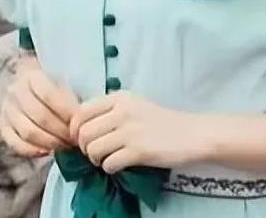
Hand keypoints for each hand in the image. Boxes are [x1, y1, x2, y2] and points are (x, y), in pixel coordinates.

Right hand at [0, 53, 80, 157]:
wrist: (32, 85)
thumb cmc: (55, 84)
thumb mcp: (65, 80)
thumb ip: (72, 94)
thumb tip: (83, 115)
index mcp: (31, 74)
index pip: (49, 94)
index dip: (67, 111)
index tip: (80, 121)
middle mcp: (15, 90)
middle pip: (40, 116)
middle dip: (62, 131)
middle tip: (77, 139)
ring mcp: (6, 109)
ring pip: (28, 132)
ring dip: (50, 143)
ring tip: (66, 145)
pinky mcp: (2, 126)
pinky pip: (16, 144)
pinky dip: (33, 151)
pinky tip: (48, 151)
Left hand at [69, 91, 207, 173]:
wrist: (190, 133)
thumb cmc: (160, 120)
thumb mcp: (133, 105)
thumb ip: (110, 110)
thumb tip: (81, 127)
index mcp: (119, 97)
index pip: (81, 112)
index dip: (75, 129)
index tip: (82, 139)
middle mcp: (122, 111)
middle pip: (83, 133)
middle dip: (84, 147)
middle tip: (95, 152)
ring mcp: (130, 131)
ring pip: (93, 149)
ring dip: (96, 159)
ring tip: (106, 159)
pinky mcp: (138, 151)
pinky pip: (108, 164)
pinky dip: (109, 168)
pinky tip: (118, 165)